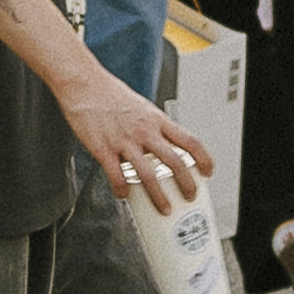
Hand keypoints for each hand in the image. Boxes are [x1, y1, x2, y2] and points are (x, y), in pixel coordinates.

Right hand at [61, 71, 209, 203]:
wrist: (84, 85)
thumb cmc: (111, 96)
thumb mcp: (143, 109)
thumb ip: (154, 128)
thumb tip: (166, 147)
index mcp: (157, 120)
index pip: (189, 140)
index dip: (204, 158)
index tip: (208, 171)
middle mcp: (144, 131)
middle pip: (175, 162)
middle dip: (186, 184)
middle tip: (190, 196)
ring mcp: (124, 141)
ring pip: (149, 175)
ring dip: (159, 197)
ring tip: (164, 208)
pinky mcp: (103, 149)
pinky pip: (117, 176)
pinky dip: (122, 190)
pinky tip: (124, 195)